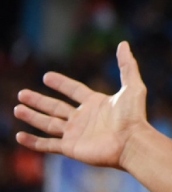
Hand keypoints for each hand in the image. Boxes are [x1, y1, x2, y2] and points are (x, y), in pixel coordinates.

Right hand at [13, 41, 149, 168]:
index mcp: (96, 103)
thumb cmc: (134, 116)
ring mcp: (76, 134)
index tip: (46, 76)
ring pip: (48, 124)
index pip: (74, 90)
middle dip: (38, 101)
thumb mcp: (132, 86)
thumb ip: (127, 65)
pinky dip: (33, 142)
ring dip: (32, 117)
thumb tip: (123, 43)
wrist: (132, 142)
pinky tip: (20, 136)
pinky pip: (47, 145)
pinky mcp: (70, 148)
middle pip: (56, 107)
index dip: (61, 83)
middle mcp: (84, 118)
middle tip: (22, 93)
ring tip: (17, 108)